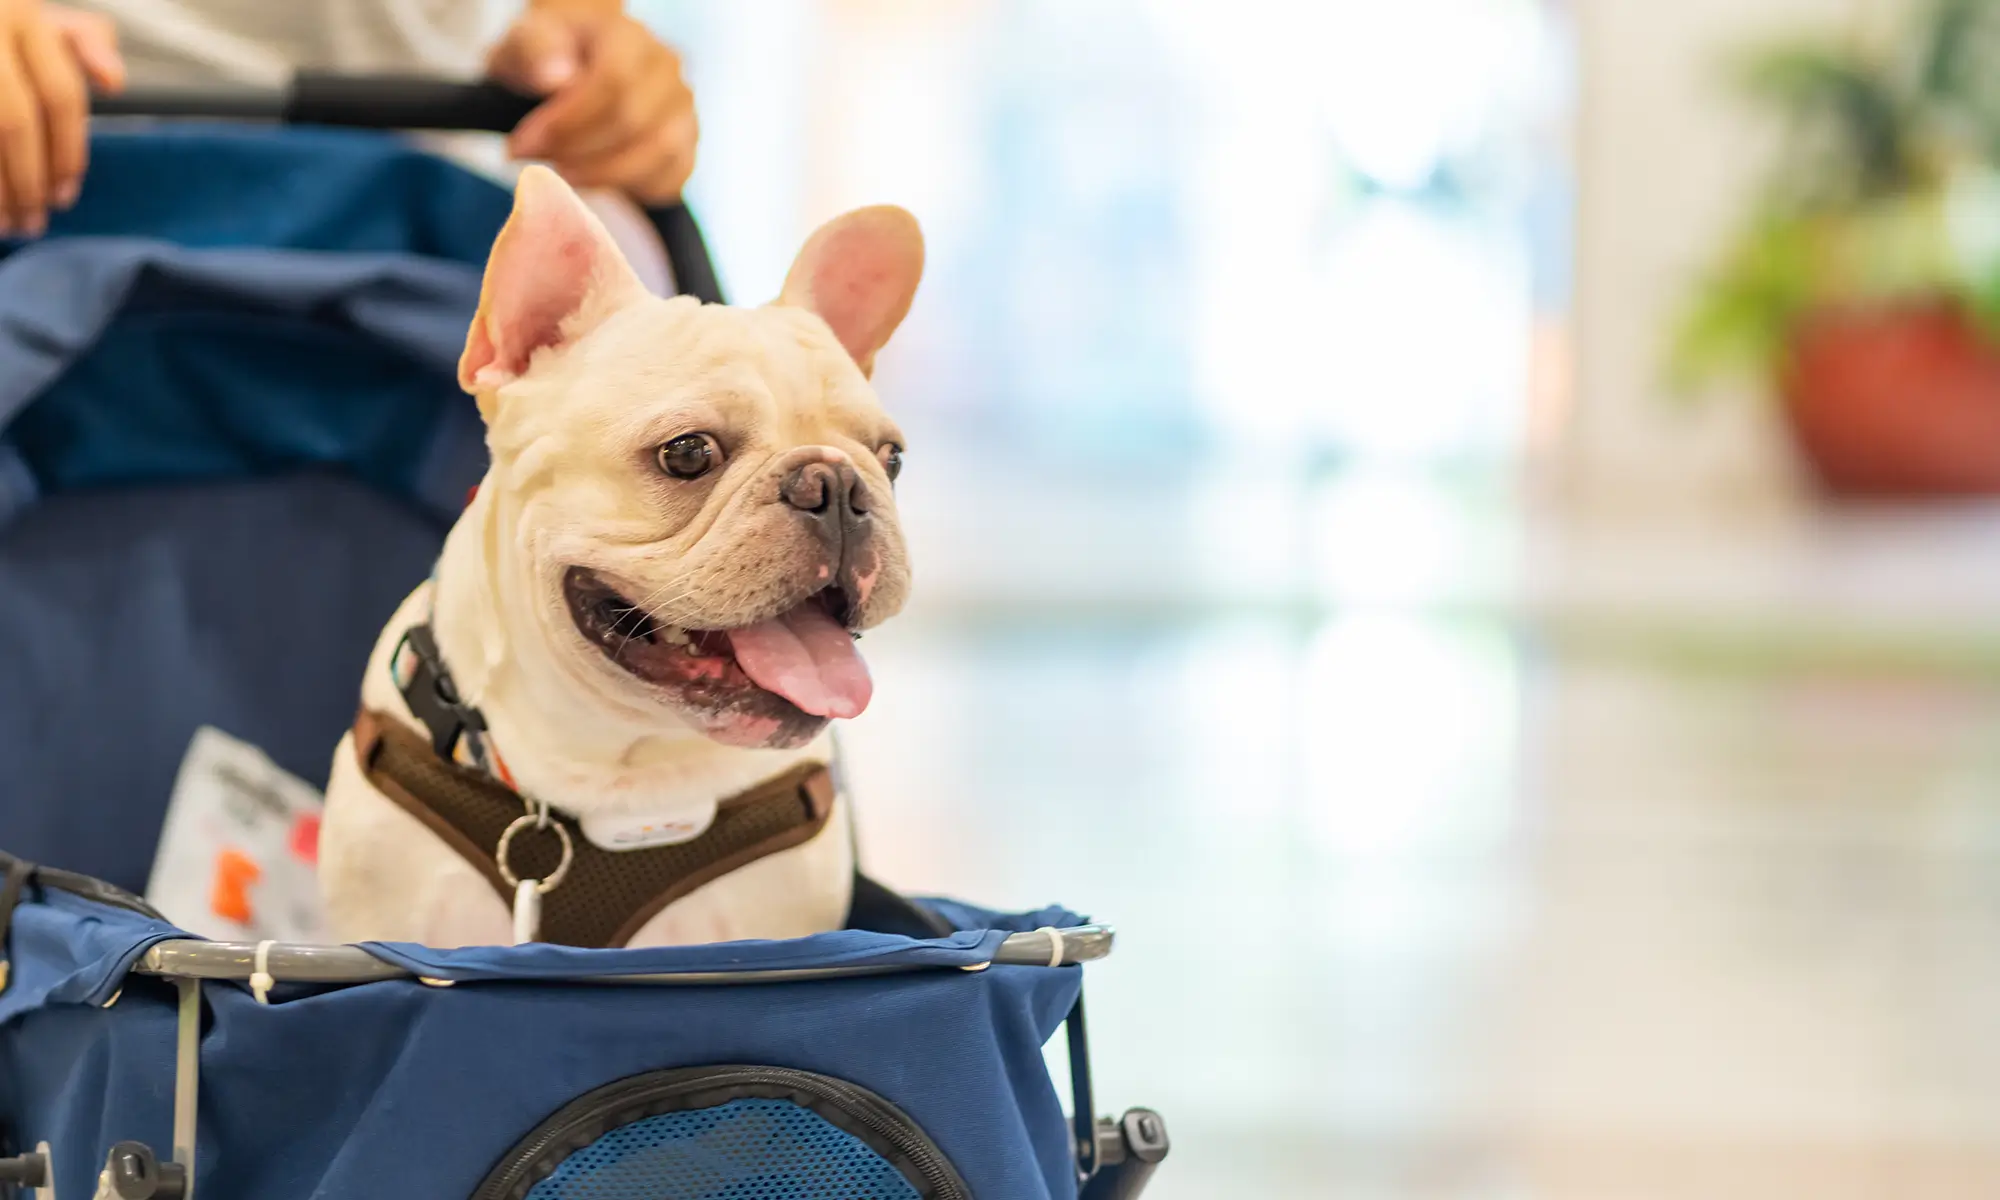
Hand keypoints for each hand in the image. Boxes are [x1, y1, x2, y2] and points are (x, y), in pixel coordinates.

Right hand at [0, 0, 120, 235]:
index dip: (67, 154)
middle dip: (28, 181)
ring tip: (6, 226)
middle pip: (13, 122)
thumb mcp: (43, 24)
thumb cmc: (2, 31)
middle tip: (35, 223)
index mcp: (23, 15)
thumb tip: (114, 84)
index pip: (60, 96)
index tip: (66, 197)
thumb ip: (84, 44)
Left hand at [487, 5, 697, 205]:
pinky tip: (594, 179)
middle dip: (578, 150)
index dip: (568, 121)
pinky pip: (671, 180)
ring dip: (604, 174)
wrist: (575, 67)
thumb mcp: (526, 42)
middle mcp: (668, 69)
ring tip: (563, 171)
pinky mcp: (687, 147)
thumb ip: (536, 51)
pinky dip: (631, 189)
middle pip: (634, 121)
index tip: (523, 144)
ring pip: (659, 153)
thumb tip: (556, 78)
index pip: (614, 81)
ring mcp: (684, 110)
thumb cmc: (548, 56)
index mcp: (629, 36)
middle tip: (535, 159)